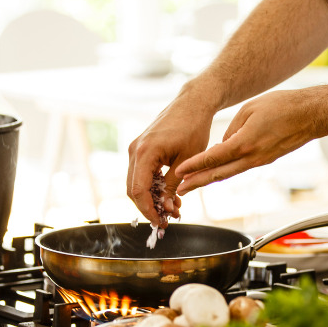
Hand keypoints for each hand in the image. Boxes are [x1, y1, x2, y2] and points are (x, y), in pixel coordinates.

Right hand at [127, 91, 216, 225]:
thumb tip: (167, 208)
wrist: (193, 103)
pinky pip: (142, 173)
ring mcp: (136, 149)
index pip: (138, 190)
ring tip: (173, 208)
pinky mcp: (142, 149)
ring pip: (136, 183)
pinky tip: (169, 195)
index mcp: (145, 152)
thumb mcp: (187, 161)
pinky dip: (153, 187)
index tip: (161, 222)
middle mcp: (135, 150)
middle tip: (167, 219)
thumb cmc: (194, 127)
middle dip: (149, 207)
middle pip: (133, 189)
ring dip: (152, 199)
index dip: (148, 210)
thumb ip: (173, 185)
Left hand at [175, 88, 326, 194]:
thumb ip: (232, 128)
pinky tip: (215, 172)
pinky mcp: (265, 160)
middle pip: (218, 174)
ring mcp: (260, 161)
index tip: (179, 172)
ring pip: (229, 173)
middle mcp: (251, 157)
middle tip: (179, 190)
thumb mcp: (250, 109)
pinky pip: (240, 168)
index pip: (214, 158)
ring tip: (192, 185)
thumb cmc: (283, 106)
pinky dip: (225, 171)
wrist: (311, 115)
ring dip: (209, 180)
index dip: (194, 166)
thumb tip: (222, 144)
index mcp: (245, 143)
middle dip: (197, 183)